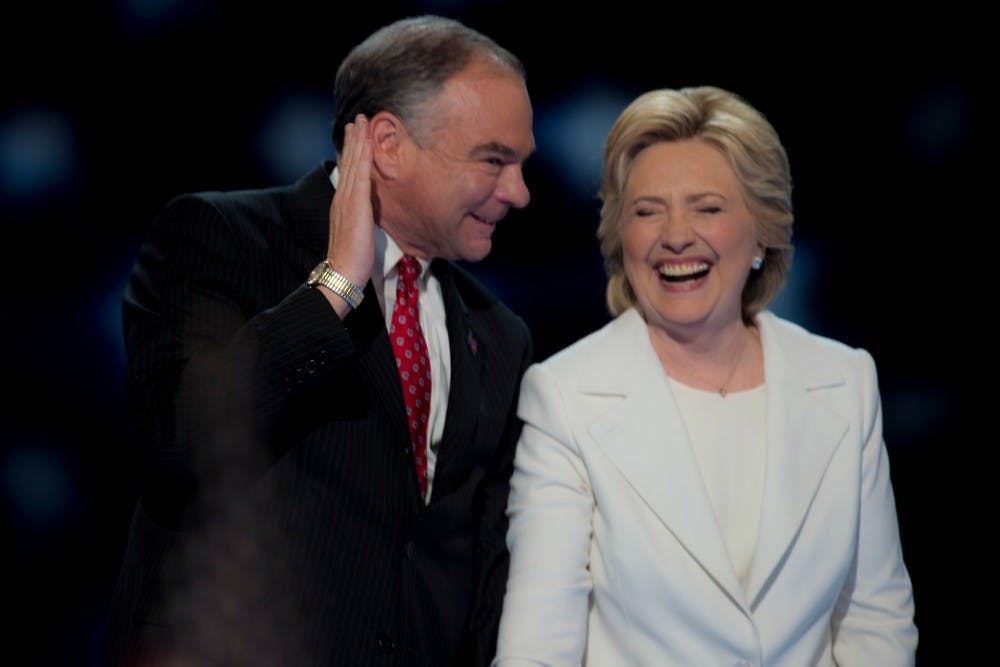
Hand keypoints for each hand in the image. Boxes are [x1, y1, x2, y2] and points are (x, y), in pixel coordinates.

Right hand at [327, 115, 374, 291]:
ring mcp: (347, 200)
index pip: (347, 172)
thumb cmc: (351, 259)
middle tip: (358, 120)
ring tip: (361, 123)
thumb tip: (367, 214)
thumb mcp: (356, 233)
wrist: (343, 272)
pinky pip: (360, 175)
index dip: (351, 152)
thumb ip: (360, 219)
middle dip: (353, 139)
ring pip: (353, 163)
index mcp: (342, 204)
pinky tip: (367, 143)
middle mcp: (342, 198)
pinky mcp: (355, 204)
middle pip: (348, 162)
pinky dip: (363, 156)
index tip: (355, 135)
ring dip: (358, 141)